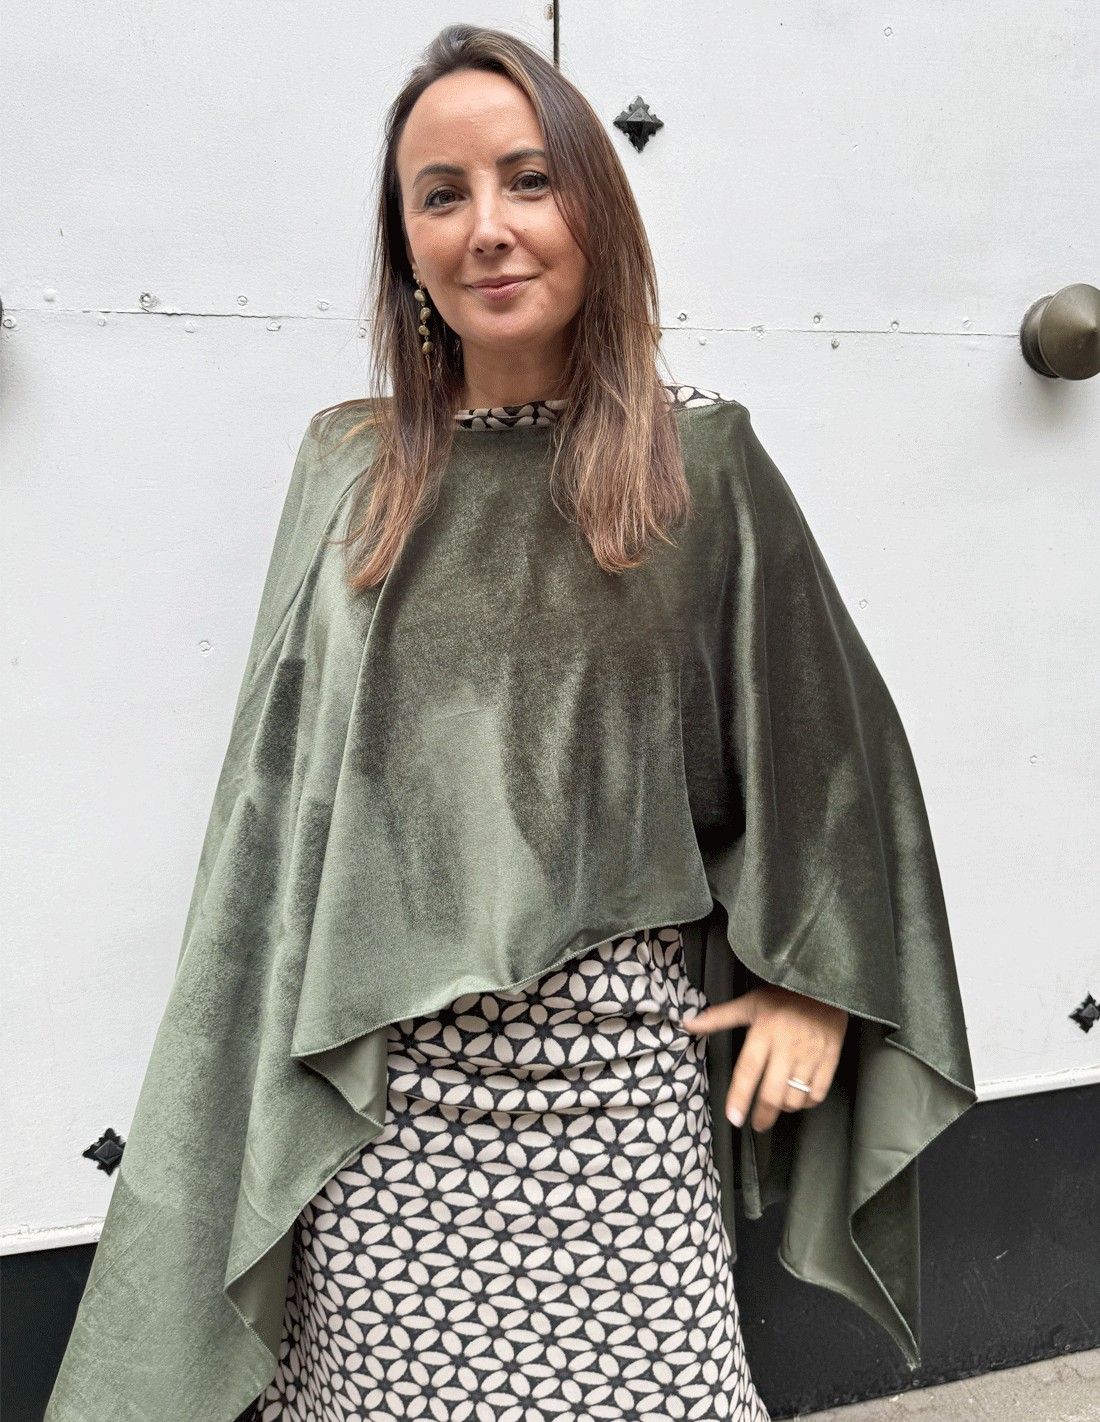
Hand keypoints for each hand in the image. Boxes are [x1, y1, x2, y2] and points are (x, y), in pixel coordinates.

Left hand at [684, 984, 847, 1131]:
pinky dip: (807, 1102)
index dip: (739, 1097)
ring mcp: (810, 1054)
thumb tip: (688, 1024)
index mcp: (764, 1032)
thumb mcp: (749, 1003)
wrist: (824, 984)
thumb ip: (719, 1018)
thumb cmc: (783, 995)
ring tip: (778, 1104)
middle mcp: (786, 1047)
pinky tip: (800, 1097)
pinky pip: (818, 1092)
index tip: (733, 1117)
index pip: (748, 1071)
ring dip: (784, 1107)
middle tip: (756, 1124)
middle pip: (771, 1092)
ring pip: (795, 1097)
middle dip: (762, 1115)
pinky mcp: (830, 1059)